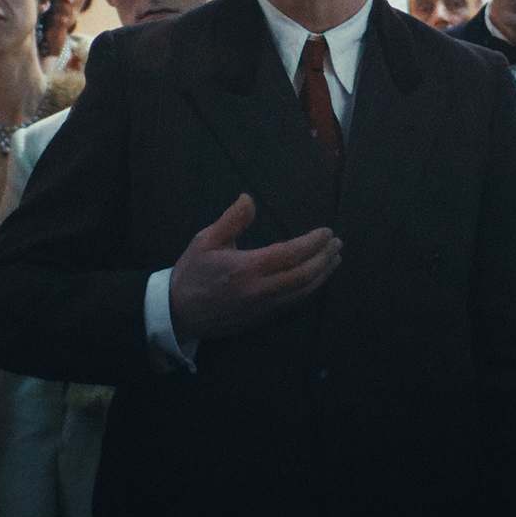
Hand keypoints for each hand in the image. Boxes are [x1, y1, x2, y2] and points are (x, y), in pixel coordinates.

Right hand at [169, 194, 341, 340]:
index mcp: (247, 268)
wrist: (178, 313)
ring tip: (335, 260)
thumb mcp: (205, 240)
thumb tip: (250, 198)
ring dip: (323, 275)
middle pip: (303, 275)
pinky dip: (310, 290)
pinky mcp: (263, 318)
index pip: (290, 253)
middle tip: (337, 244)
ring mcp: (264, 307)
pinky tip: (316, 280)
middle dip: (324, 259)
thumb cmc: (192, 273)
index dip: (312, 243)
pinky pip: (293, 303)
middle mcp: (260, 289)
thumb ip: (231, 219)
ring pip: (302, 292)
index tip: (326, 231)